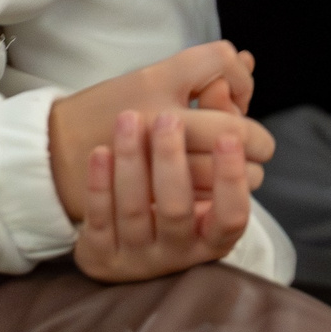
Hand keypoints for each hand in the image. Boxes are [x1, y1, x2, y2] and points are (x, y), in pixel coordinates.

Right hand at [47, 42, 271, 215]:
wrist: (50, 154)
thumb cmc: (107, 113)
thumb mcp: (150, 81)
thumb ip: (203, 72)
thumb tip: (247, 58)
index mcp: (155, 80)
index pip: (219, 62)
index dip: (241, 79)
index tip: (239, 97)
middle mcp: (154, 117)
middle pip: (231, 128)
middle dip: (255, 139)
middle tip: (258, 144)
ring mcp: (149, 162)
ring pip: (222, 172)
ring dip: (242, 174)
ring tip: (242, 170)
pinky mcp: (144, 202)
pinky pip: (199, 204)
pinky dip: (216, 200)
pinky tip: (215, 194)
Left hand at [71, 112, 253, 282]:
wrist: (121, 244)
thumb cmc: (173, 192)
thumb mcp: (203, 172)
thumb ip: (221, 121)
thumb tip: (232, 73)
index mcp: (212, 238)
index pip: (232, 215)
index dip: (232, 178)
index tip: (229, 137)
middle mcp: (178, 252)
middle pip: (176, 210)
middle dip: (172, 161)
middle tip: (168, 118)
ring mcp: (137, 258)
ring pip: (134, 211)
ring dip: (132, 161)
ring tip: (129, 118)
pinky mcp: (101, 255)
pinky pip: (98, 218)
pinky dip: (100, 183)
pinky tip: (101, 151)